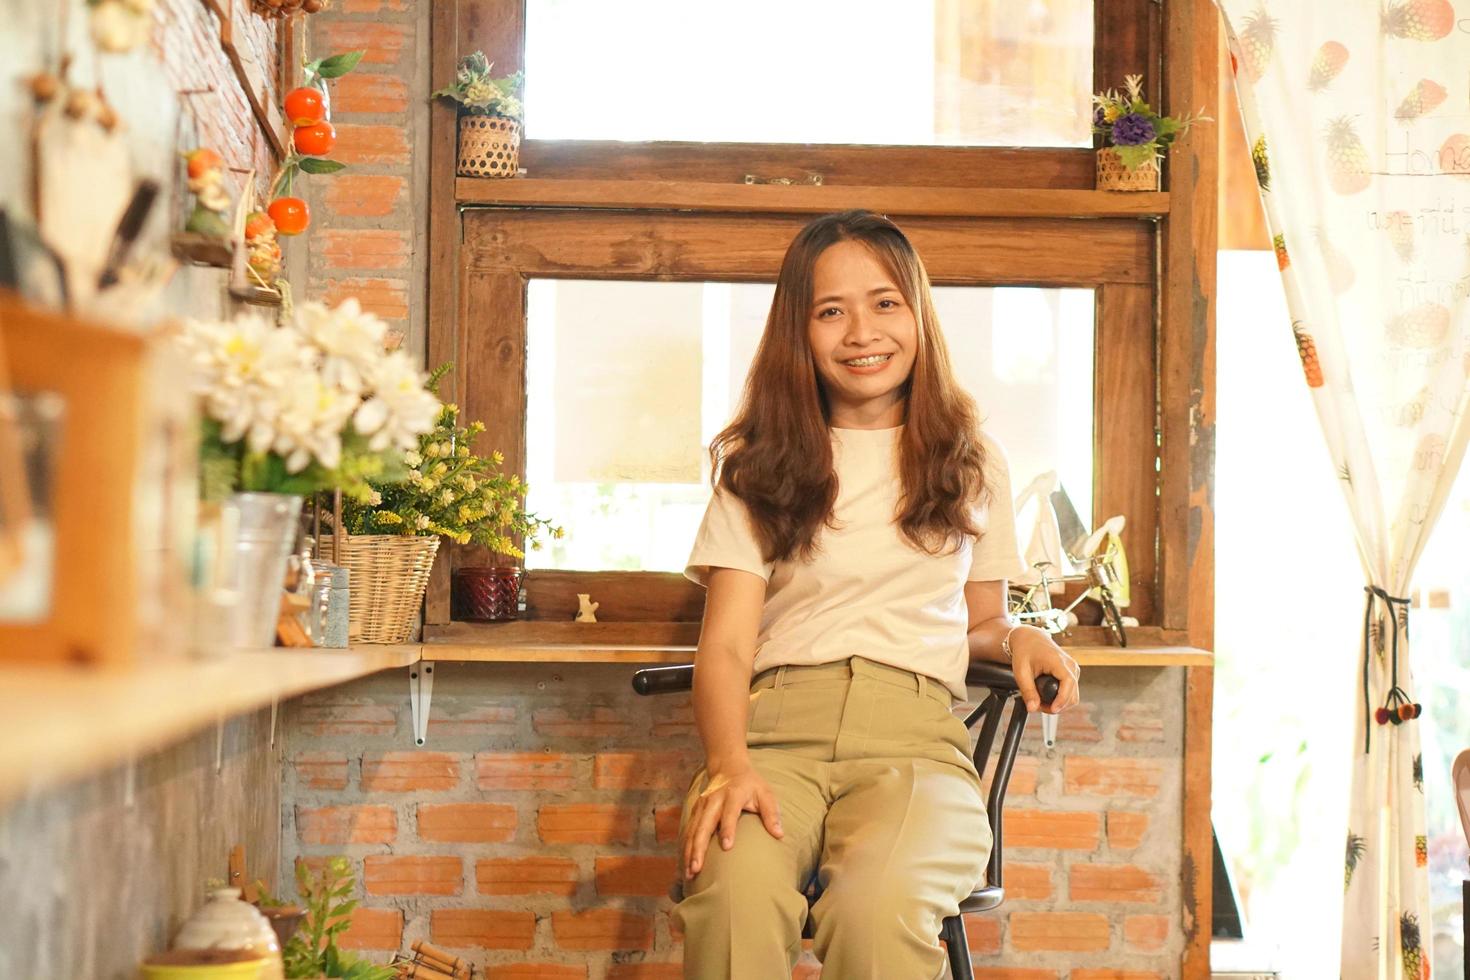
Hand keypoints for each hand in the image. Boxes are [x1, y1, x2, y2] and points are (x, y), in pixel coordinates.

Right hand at [681, 764, 782, 878]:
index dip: (728, 829)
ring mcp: (702, 806)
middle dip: (698, 847)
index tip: (727, 847)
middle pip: (704, 824)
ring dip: (688, 852)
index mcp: (733, 795)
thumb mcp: (765, 793)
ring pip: (692, 830)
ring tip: (689, 873)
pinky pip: (687, 831)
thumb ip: (771, 813)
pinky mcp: (695, 811)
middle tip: (697, 868)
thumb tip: (779, 834)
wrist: (728, 767)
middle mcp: (713, 800)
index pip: (729, 813)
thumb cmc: (751, 785)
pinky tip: (684, 865)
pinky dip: (684, 848)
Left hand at [1010, 628, 1079, 714]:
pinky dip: (1060, 698)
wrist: (1030, 638)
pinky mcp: (1071, 672)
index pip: (1068, 684)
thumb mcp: (1021, 672)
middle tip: (1037, 706)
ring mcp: (1073, 669)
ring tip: (1040, 702)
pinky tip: (1046, 697)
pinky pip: (1071, 691)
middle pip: (1072, 695)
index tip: (1052, 709)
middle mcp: (1071, 666)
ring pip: (1073, 696)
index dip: (1062, 700)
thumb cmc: (1025, 651)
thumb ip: (1027, 691)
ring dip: (1058, 703)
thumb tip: (1032, 709)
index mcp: (1059, 662)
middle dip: (1057, 705)